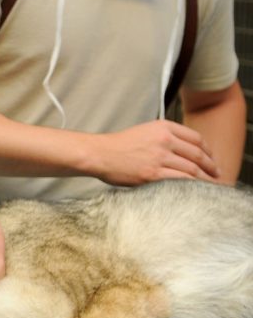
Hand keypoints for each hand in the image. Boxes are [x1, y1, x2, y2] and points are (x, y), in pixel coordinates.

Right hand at [91, 120, 219, 185]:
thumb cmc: (118, 146)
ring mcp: (160, 157)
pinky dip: (192, 186)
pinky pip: (180, 180)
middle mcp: (165, 140)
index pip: (196, 138)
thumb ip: (164, 137)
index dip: (208, 151)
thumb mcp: (144, 131)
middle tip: (217, 174)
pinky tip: (196, 190)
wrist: (99, 154)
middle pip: (198, 154)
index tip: (212, 159)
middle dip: (211, 166)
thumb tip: (181, 151)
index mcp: (163, 127)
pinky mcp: (153, 174)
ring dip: (205, 179)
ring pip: (192, 169)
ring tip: (211, 185)